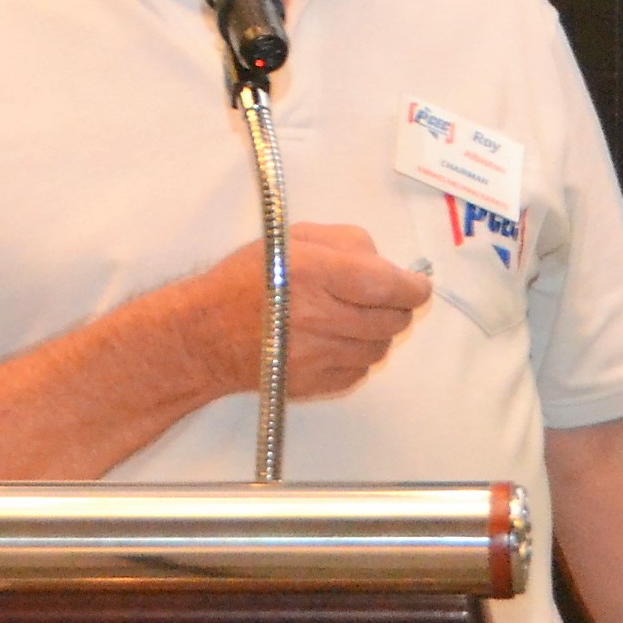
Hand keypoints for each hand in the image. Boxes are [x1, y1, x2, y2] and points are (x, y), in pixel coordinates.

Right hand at [198, 222, 430, 396]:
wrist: (205, 335)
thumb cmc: (245, 281)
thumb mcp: (294, 238)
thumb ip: (348, 242)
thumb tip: (388, 264)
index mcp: (315, 273)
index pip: (388, 285)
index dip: (414, 287)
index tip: (417, 285)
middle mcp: (319, 317)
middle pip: (393, 320)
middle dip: (398, 307)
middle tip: (384, 299)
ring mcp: (318, 356)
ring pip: (380, 348)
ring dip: (377, 333)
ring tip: (352, 319)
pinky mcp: (315, 384)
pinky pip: (360, 372)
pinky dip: (357, 356)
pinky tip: (335, 341)